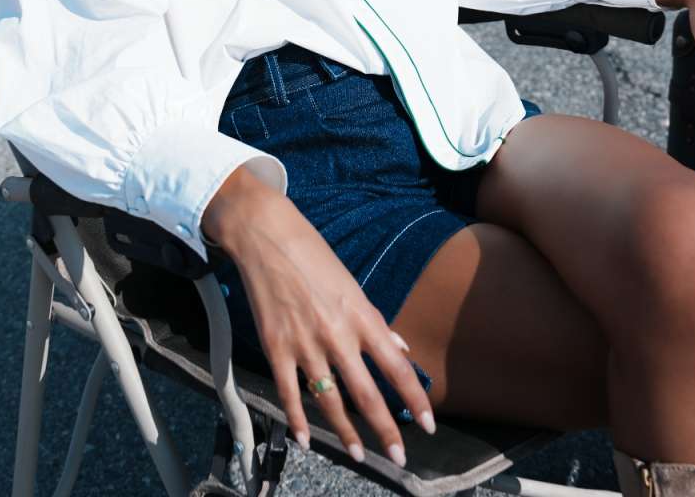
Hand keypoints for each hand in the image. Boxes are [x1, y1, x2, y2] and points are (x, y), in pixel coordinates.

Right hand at [202, 166, 435, 464]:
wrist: (266, 236)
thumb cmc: (313, 255)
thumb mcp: (351, 284)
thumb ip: (375, 320)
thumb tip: (401, 349)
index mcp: (361, 315)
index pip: (396, 366)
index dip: (415, 398)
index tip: (428, 425)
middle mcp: (337, 333)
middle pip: (367, 394)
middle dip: (385, 431)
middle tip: (399, 458)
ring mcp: (304, 343)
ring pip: (329, 401)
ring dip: (346, 434)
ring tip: (358, 456)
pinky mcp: (275, 347)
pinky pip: (289, 393)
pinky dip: (298, 420)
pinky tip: (307, 440)